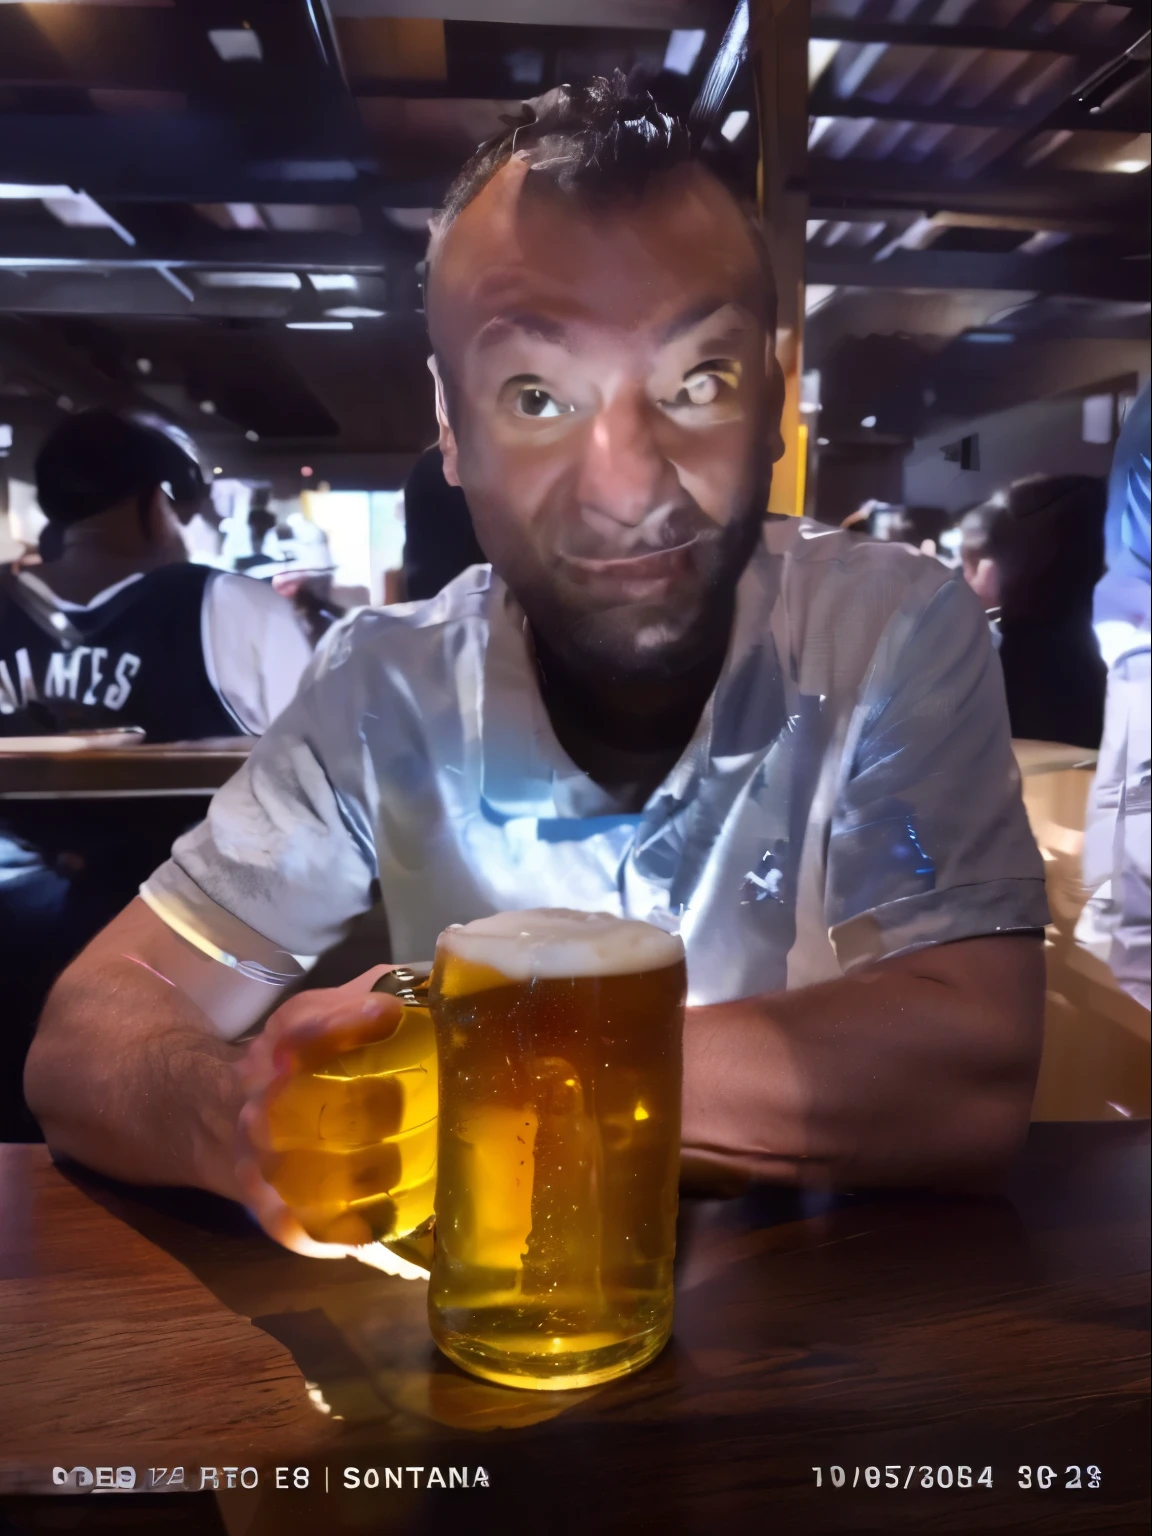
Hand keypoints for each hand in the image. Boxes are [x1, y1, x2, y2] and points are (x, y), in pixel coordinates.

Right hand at [234, 967, 402, 1257]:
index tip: (389, 1014)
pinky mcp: (259, 1202)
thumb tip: (435, 981)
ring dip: (364, 1175)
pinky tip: (370, 1229)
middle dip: (370, 1109)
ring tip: (413, 1171)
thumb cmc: (292, 1060)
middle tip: (425, 1107)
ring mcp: (258, 1156)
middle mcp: (263, 1100)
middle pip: (308, 1107)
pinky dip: (330, 1231)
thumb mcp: (318, 1015)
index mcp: (283, 1044)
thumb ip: (370, 992)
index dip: (344, 1020)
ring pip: (305, 1172)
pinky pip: (292, 1225)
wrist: (214, 1114)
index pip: (303, 1026)